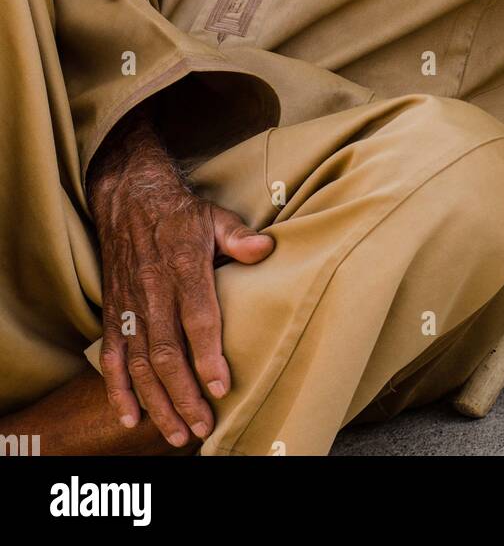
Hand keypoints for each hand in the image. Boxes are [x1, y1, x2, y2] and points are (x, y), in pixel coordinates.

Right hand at [87, 111, 273, 447]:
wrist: (129, 198)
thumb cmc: (180, 213)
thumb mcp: (214, 216)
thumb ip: (238, 236)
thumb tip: (265, 248)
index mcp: (182, 268)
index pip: (196, 319)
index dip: (207, 356)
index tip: (221, 387)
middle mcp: (153, 291)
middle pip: (165, 353)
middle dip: (183, 395)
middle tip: (202, 426)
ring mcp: (129, 305)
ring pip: (139, 363)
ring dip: (156, 402)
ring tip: (177, 433)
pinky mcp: (113, 312)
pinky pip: (111, 357)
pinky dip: (117, 389)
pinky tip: (130, 417)